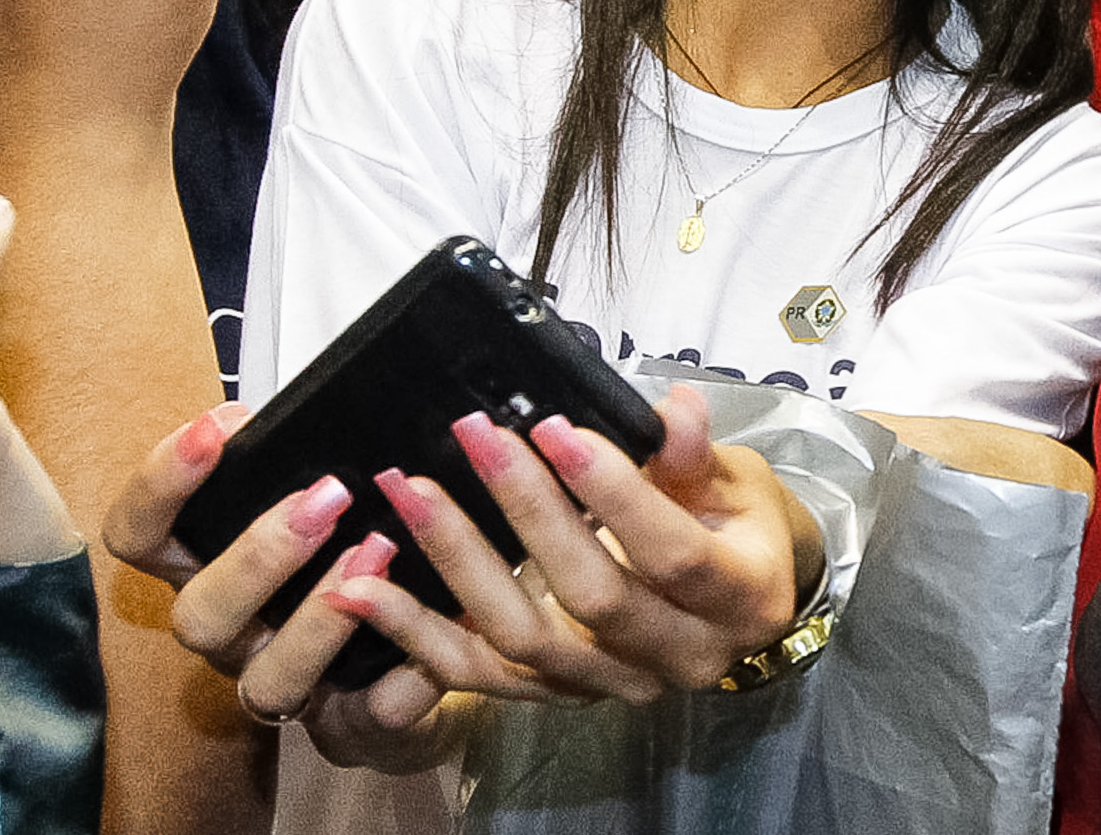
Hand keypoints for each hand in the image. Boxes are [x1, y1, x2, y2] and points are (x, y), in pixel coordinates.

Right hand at [102, 404, 469, 775]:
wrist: (406, 655)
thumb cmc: (337, 553)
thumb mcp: (305, 502)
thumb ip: (294, 466)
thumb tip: (305, 410)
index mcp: (203, 569)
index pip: (138, 534)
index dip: (162, 484)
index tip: (216, 427)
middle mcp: (230, 634)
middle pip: (197, 618)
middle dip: (257, 556)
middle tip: (326, 497)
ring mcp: (281, 685)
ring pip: (268, 681)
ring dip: (321, 618)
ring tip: (379, 552)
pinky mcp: (347, 727)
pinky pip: (363, 718)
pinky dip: (396, 682)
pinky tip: (423, 646)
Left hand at [338, 392, 813, 707]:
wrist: (738, 598)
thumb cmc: (733, 525)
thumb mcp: (733, 480)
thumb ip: (692, 454)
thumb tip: (674, 408)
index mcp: (734, 600)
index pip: (669, 553)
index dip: (610, 491)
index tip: (552, 426)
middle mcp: (676, 658)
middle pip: (591, 597)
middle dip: (525, 509)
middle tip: (472, 434)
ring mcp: (610, 684)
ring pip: (523, 640)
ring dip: (457, 561)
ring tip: (407, 492)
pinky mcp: (555, 694)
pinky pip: (476, 674)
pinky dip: (413, 632)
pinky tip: (362, 587)